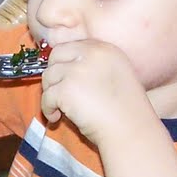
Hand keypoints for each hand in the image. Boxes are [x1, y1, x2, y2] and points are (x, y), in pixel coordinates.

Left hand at [38, 39, 155, 143]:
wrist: (130, 130)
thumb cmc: (126, 112)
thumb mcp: (117, 75)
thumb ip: (94, 66)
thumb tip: (65, 69)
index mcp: (106, 49)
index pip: (72, 46)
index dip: (64, 62)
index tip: (63, 78)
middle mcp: (91, 54)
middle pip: (56, 56)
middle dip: (54, 75)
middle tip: (58, 92)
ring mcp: (77, 70)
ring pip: (48, 77)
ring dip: (51, 94)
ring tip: (60, 109)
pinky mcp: (66, 89)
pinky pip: (46, 96)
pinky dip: (47, 109)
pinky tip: (57, 117)